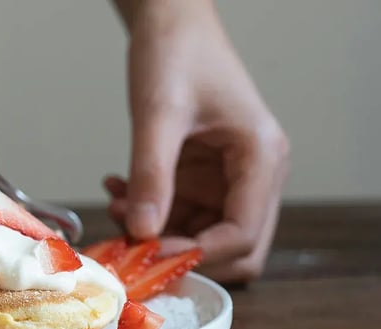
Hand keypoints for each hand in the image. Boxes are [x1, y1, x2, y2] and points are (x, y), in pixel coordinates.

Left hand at [107, 0, 289, 281]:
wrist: (170, 21)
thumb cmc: (176, 52)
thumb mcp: (159, 114)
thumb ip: (152, 174)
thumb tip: (143, 233)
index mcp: (262, 157)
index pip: (244, 233)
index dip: (199, 253)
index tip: (149, 253)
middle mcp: (255, 173)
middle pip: (235, 246)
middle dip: (183, 251)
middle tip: (134, 244)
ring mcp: (229, 176)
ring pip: (202, 234)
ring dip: (159, 233)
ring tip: (117, 205)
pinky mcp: (203, 174)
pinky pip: (181, 213)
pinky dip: (150, 213)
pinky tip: (120, 191)